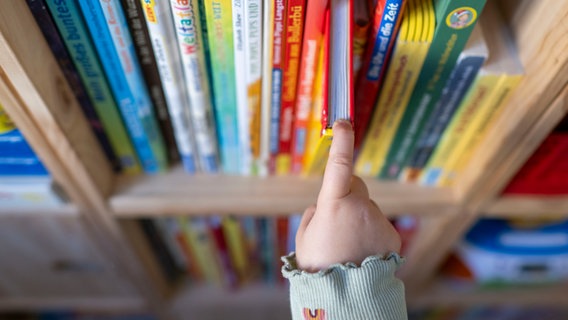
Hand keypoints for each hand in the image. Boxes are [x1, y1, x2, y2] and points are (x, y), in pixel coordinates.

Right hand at [295, 120, 401, 271]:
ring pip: (366, 207)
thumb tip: (327, 206)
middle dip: (345, 194)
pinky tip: (362, 250)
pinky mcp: (392, 234)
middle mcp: (360, 206)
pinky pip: (377, 224)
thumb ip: (316, 213)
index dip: (343, 140)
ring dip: (357, 218)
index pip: (340, 164)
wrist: (347, 294)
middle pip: (354, 186)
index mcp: (334, 203)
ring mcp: (379, 220)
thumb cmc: (319, 265)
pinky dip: (370, 232)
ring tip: (348, 245)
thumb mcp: (306, 235)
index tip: (344, 120)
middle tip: (334, 222)